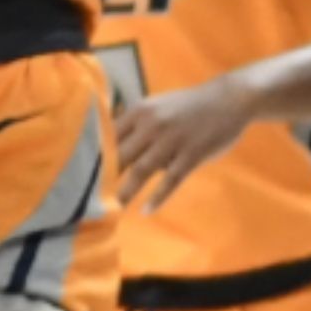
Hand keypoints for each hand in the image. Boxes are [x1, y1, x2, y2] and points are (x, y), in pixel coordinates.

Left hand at [107, 70, 261, 213]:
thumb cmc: (189, 106)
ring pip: (142, 170)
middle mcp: (152, 124)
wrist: (229, 100)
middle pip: (121, 155)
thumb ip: (136, 124)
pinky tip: (147, 210)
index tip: (82, 174)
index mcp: (140, 111)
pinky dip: (158, 197)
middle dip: (105, 177)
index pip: (109, 136)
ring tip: (113, 208)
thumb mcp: (157, 106)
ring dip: (126, 191)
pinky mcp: (191, 154)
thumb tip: (113, 146)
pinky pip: (171, 180)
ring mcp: (172, 140)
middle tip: (92, 197)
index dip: (95, 156)